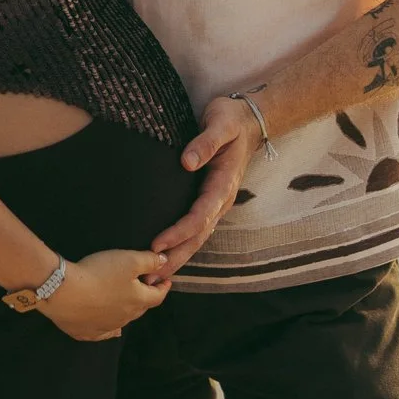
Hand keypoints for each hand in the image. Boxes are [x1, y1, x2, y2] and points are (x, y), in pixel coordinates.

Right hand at [41, 249, 171, 341]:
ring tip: (126, 303)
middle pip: (140, 309)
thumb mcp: (129, 260)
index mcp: (137, 301)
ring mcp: (106, 328)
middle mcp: (125, 318)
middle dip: (145, 298)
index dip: (163, 287)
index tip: (165, 281)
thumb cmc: (100, 273)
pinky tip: (111, 330)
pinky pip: (103, 333)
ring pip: (123, 321)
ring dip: (127, 311)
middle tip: (144, 287)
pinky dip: (110, 329)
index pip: (157, 296)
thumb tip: (165, 263)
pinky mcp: (87, 333)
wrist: (64, 292)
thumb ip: (149, 261)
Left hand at [149, 98, 263, 278]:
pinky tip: (165, 258)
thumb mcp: (220, 124)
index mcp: (223, 184)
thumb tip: (187, 162)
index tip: (156, 243)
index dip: (179, 232)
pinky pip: (196, 229)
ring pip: (197, 238)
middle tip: (150, 278)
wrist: (248, 120)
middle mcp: (221, 199)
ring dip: (177, 258)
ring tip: (154, 278)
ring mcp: (216, 202)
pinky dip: (181, 246)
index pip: (200, 215)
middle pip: (198, 236)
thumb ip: (205, 142)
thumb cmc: (230, 119)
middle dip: (175, 257)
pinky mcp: (209, 201)